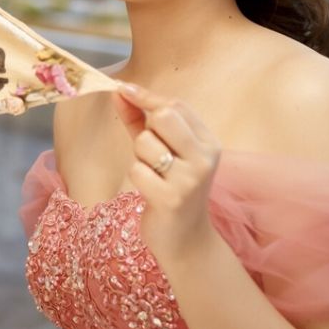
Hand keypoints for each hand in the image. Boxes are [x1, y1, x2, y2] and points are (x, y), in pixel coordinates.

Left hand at [114, 82, 220, 262]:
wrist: (186, 239)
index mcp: (207, 142)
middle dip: (147, 127)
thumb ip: (140, 120)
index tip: (124, 89)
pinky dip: (137, 177)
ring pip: (145, 142)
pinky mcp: (172, 199)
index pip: (175, 106)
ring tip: (153, 174)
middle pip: (163, 116)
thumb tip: (120, 91)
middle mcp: (204, 157)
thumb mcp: (161, 149)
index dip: (146, 96)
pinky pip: (137, 170)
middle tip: (151, 149)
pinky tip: (150, 191)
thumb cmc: (170, 187)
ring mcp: (190, 179)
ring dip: (139, 157)